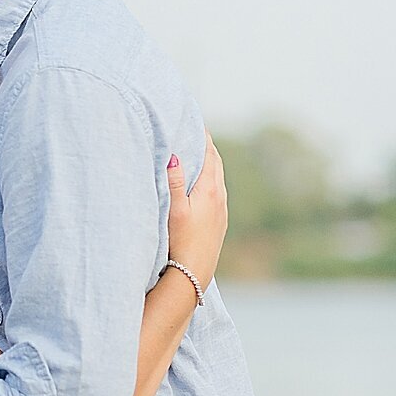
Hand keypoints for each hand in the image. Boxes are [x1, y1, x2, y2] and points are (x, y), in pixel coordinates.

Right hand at [165, 130, 227, 292]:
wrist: (193, 275)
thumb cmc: (180, 242)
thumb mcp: (174, 210)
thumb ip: (174, 182)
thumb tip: (175, 156)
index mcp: (210, 190)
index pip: (209, 154)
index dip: (202, 136)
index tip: (194, 121)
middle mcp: (220, 198)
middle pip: (216, 163)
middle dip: (206, 146)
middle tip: (195, 131)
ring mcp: (222, 211)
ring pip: (218, 178)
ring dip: (209, 164)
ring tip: (197, 153)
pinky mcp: (219, 223)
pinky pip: (217, 192)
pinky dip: (210, 180)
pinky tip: (201, 185)